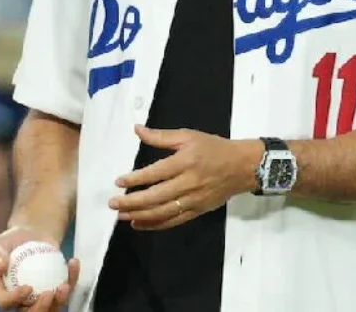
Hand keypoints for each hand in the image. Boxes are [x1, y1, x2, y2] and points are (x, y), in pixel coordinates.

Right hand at [0, 226, 79, 310]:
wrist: (31, 234)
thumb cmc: (12, 240)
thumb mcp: (0, 242)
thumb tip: (1, 265)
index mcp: (4, 292)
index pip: (6, 302)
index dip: (15, 299)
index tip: (27, 287)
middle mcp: (22, 299)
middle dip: (41, 308)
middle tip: (49, 293)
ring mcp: (40, 296)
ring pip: (52, 307)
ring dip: (60, 300)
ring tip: (65, 286)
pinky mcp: (56, 289)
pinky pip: (66, 289)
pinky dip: (72, 278)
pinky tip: (73, 262)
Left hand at [110, 126, 261, 230]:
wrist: (242, 167)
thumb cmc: (213, 148)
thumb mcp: (188, 136)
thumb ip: (161, 136)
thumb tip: (137, 130)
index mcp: (186, 161)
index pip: (156, 173)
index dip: (136, 178)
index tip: (118, 182)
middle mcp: (189, 183)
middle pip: (156, 197)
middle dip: (132, 202)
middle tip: (113, 203)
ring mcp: (193, 200)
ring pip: (163, 212)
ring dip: (140, 215)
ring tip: (121, 215)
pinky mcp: (197, 211)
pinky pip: (173, 221)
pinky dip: (155, 225)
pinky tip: (139, 223)